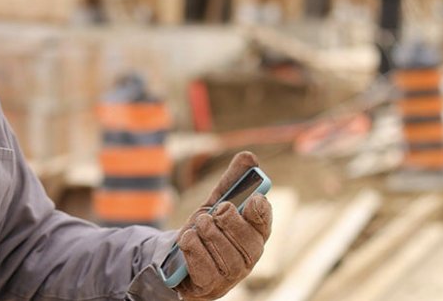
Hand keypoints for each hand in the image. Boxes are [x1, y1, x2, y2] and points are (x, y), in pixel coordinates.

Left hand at [174, 151, 271, 299]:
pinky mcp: (211, 285)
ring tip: (198, 226)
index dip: (260, 211)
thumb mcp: (216, 203)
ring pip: (221, 248)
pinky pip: (202, 262)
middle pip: (243, 235)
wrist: (177, 258)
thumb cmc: (205, 230)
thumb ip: (231, 182)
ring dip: (205, 231)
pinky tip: (188, 240)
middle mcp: (249, 256)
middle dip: (226, 218)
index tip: (253, 198)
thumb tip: (249, 156)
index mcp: (255, 234)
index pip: (265, 222)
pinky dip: (192, 246)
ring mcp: (231, 274)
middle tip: (214, 212)